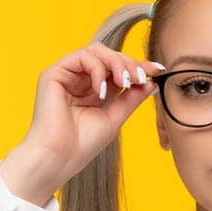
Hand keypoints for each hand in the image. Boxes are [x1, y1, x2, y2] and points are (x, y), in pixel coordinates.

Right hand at [12, 43, 163, 193]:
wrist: (58, 159)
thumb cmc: (81, 145)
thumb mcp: (114, 118)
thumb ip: (130, 99)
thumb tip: (151, 83)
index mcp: (92, 91)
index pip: (116, 70)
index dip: (137, 67)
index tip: (157, 70)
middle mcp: (78, 80)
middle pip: (108, 56)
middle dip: (129, 64)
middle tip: (141, 77)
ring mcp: (66, 75)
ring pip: (96, 51)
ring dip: (116, 63)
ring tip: (125, 82)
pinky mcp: (54, 73)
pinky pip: (82, 57)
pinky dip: (98, 70)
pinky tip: (102, 91)